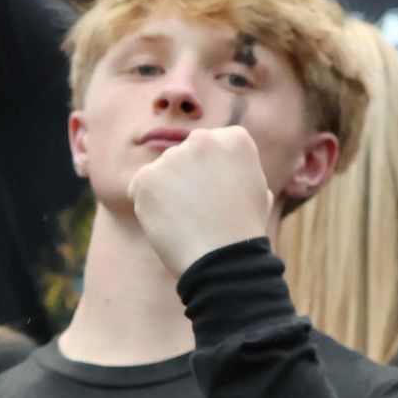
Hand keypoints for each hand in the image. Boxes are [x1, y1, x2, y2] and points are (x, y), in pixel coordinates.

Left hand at [124, 125, 274, 275]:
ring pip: (161, 172)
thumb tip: (224, 163)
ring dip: (166, 191)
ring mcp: (173, 156)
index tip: (217, 195)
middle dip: (185, 178)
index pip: (211, 146)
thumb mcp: (257, 190)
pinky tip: (167, 222)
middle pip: (183, 155)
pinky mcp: (147, 177)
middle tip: (198, 210)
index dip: (210, 173)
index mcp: (235, 138)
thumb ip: (237, 167)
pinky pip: (139, 188)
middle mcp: (203, 139)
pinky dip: (147, 205)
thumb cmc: (242, 231)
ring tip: (185, 220)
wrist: (222, 259)